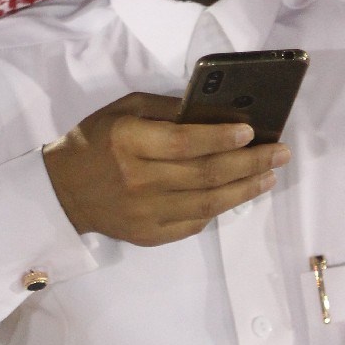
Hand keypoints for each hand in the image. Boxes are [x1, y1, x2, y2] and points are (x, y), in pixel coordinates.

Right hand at [42, 92, 290, 246]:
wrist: (64, 191)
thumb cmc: (98, 141)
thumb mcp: (126, 110)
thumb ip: (167, 109)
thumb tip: (215, 112)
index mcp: (129, 142)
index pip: (184, 143)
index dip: (221, 138)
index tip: (251, 132)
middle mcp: (139, 180)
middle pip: (205, 174)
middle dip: (249, 163)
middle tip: (280, 153)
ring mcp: (146, 213)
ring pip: (208, 203)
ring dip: (245, 189)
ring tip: (270, 175)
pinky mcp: (151, 235)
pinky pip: (195, 222)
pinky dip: (220, 207)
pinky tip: (239, 193)